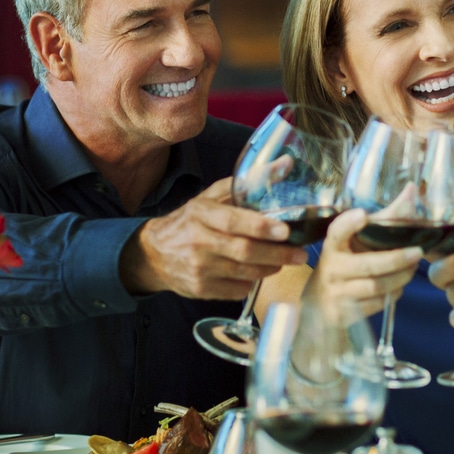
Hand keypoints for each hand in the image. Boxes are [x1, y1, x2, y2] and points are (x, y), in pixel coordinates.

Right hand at [121, 178, 308, 299]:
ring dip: (270, 268)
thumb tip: (287, 163)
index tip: (286, 231)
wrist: (153, 254)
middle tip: (301, 254)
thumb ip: (247, 182)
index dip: (261, 227)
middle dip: (278, 254)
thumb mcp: (211, 197)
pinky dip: (252, 282)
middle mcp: (197, 242)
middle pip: (244, 251)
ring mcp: (198, 268)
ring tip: (286, 261)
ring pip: (244, 273)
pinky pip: (236, 290)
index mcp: (200, 214)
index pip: (233, 221)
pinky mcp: (200, 289)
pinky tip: (258, 272)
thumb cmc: (190, 221)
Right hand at [312, 207, 422, 318]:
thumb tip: (413, 189)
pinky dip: (393, 295)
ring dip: (400, 277)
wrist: (318, 308)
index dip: (348, 224)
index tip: (363, 215)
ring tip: (412, 269)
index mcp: (333, 246)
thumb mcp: (359, 241)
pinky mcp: (343, 314)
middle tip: (418, 251)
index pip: (337, 232)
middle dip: (396, 258)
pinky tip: (398, 287)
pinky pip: (376, 304)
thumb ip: (387, 217)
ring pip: (376, 287)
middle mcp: (331, 269)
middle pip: (368, 264)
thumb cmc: (346, 265)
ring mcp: (336, 293)